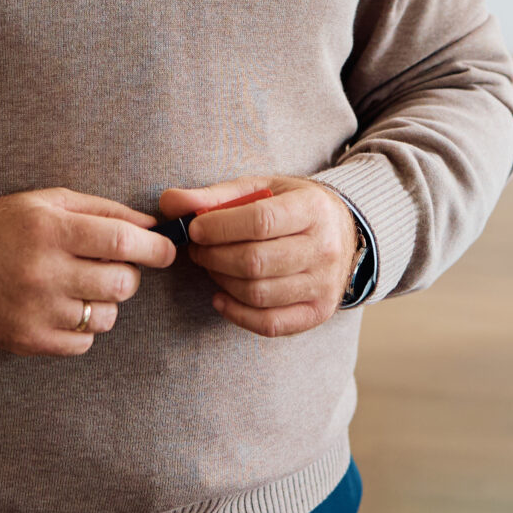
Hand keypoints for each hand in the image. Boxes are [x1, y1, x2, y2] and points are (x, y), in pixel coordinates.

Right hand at [0, 189, 174, 355]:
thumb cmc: (7, 227)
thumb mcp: (49, 202)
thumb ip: (102, 210)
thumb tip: (151, 226)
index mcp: (50, 229)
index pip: (121, 241)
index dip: (155, 247)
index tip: (167, 250)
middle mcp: (43, 271)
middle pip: (120, 283)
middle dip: (129, 274)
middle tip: (114, 266)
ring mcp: (36, 310)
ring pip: (106, 316)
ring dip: (106, 301)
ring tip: (82, 286)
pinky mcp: (29, 340)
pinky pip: (83, 342)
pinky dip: (84, 327)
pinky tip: (64, 307)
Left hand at [160, 176, 357, 338]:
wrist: (342, 230)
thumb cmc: (292, 206)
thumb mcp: (260, 188)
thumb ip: (214, 196)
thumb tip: (170, 202)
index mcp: (313, 209)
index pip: (261, 221)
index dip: (219, 228)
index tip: (194, 229)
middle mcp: (325, 249)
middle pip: (255, 261)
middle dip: (214, 257)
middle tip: (197, 249)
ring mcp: (324, 285)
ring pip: (258, 294)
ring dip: (221, 282)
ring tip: (211, 266)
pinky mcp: (318, 312)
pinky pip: (270, 323)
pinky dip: (237, 314)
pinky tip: (220, 297)